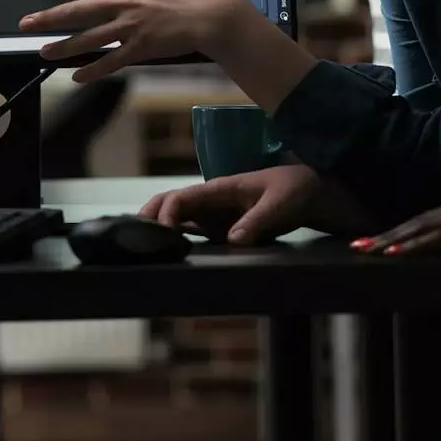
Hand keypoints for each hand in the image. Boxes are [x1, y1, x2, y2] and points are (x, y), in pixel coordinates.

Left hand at [21, 0, 250, 81]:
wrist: (215, 14)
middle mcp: (124, 0)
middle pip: (79, 10)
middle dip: (49, 17)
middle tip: (25, 23)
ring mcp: (131, 25)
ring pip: (89, 37)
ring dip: (64, 46)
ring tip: (43, 52)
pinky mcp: (141, 47)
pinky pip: (111, 61)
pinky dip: (93, 70)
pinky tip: (76, 77)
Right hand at [142, 165, 334, 245]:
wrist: (310, 192)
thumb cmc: (295, 190)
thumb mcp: (280, 204)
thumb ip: (257, 221)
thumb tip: (232, 241)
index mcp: (220, 188)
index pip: (182, 198)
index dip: (166, 214)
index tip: (161, 234)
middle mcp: (211, 200)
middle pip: (171, 204)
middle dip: (150, 215)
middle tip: (130, 235)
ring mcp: (215, 214)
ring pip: (178, 218)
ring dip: (159, 228)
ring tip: (139, 247)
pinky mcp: (222, 227)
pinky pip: (193, 231)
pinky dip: (176, 238)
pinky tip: (166, 252)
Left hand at [359, 189, 440, 257]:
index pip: (430, 218)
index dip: (405, 229)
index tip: (382, 239)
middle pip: (417, 221)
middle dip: (387, 235)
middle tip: (358, 246)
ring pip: (419, 228)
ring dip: (390, 241)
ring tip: (364, 250)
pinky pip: (436, 239)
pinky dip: (412, 246)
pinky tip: (392, 254)